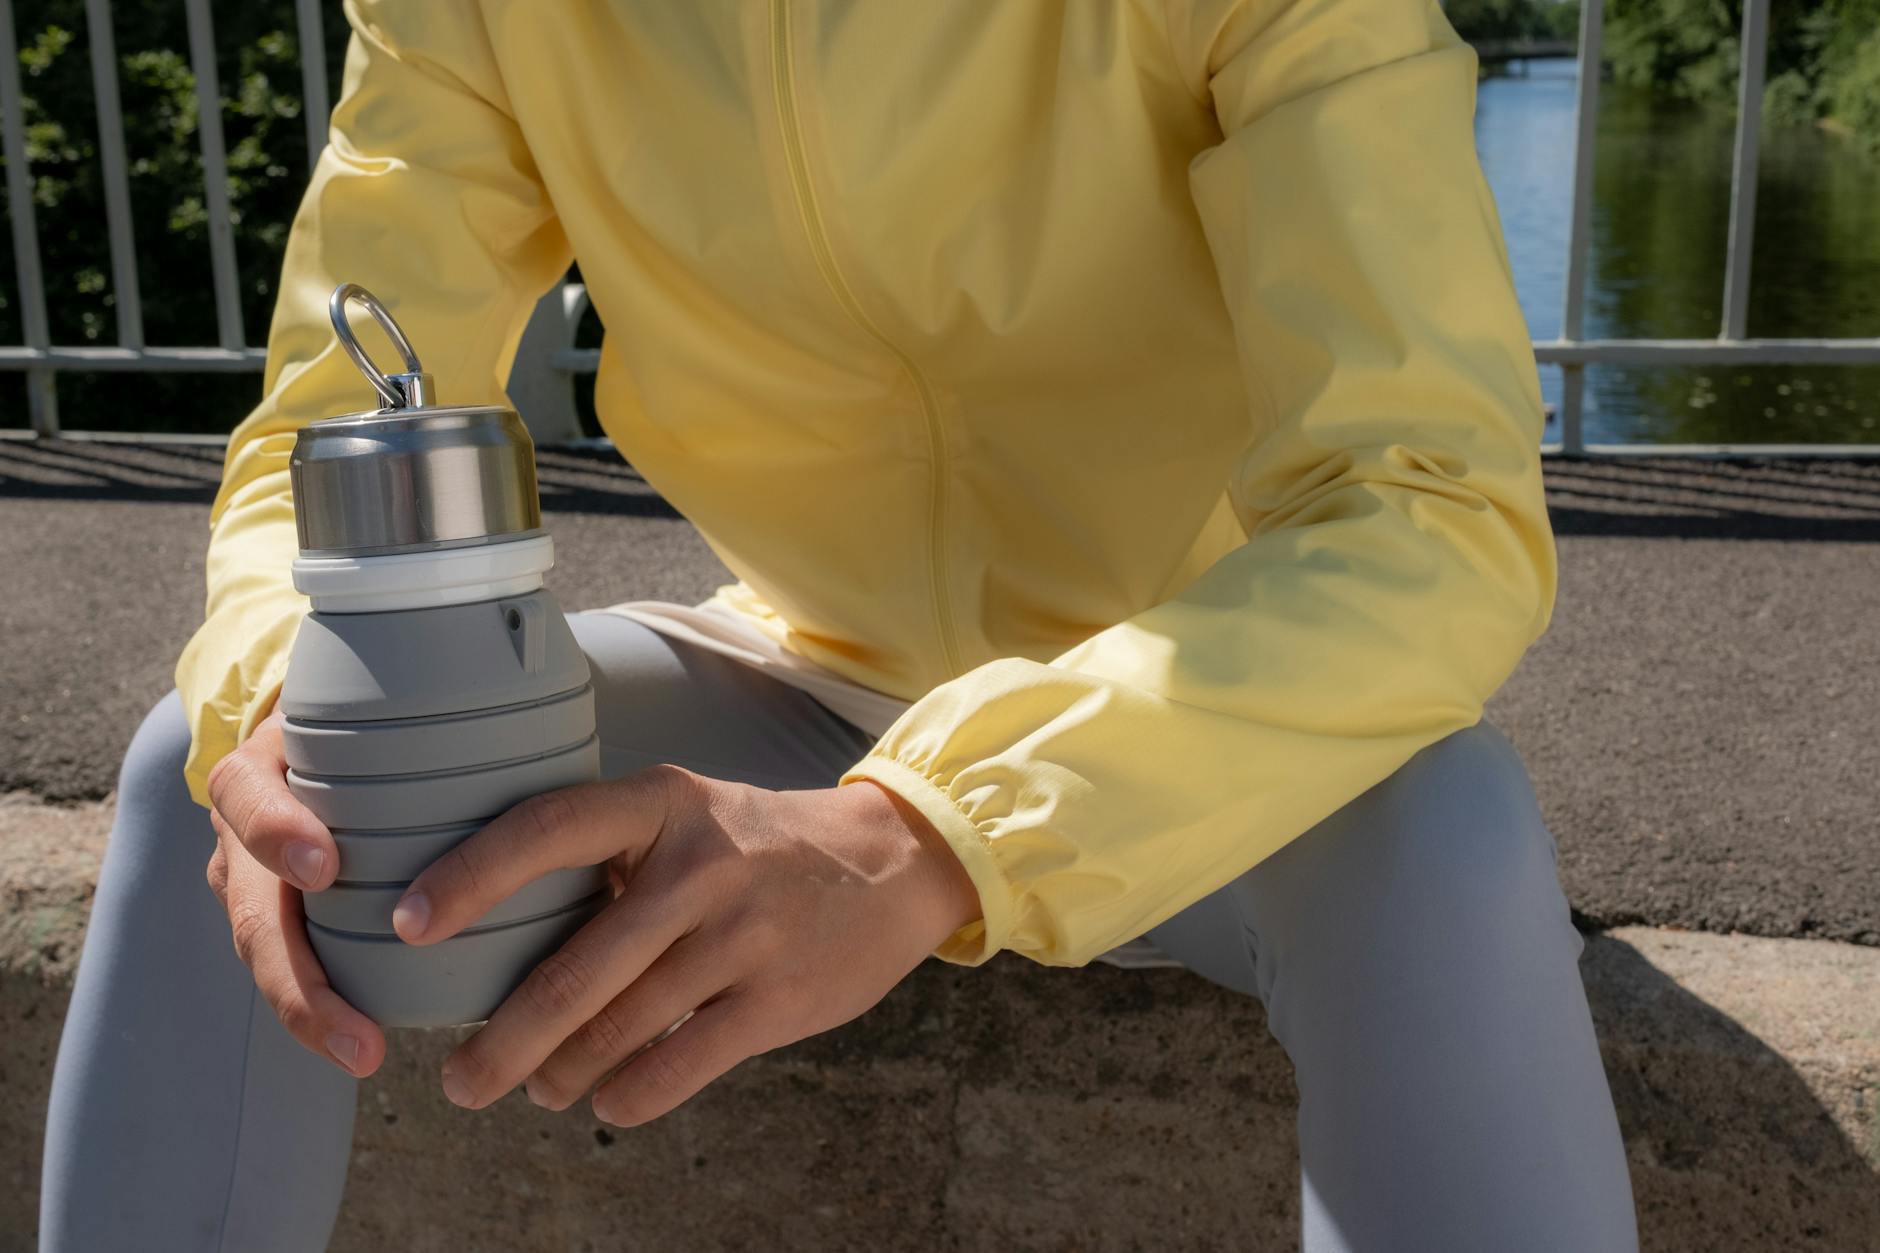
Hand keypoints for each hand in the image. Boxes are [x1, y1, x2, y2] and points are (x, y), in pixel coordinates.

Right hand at [204, 703, 385, 1077]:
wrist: (312, 742)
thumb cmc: (360, 727)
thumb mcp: (369, 708)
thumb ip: (422, 710)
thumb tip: (529, 694)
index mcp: (262, 772)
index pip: (248, 796)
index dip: (277, 832)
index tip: (326, 869)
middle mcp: (245, 836)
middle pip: (255, 914)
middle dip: (300, 984)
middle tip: (358, 1038)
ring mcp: (255, 883)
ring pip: (269, 955)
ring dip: (313, 1011)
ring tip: (364, 1053)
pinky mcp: (282, 916)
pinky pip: (298, 965)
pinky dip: (328, 1006)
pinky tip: (368, 1042)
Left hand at [392, 765, 980, 1125]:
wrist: (889, 863)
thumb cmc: (756, 846)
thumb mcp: (684, 815)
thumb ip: (607, 855)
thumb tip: (492, 934)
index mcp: (660, 802)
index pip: (546, 829)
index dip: (470, 877)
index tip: (404, 924)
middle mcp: (699, 863)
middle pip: (574, 970)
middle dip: (504, 1041)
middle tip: (458, 1080)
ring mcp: (743, 933)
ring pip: (620, 1030)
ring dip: (561, 1075)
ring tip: (535, 1091)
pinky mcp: (779, 997)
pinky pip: (678, 1065)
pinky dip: (627, 1095)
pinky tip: (606, 1100)